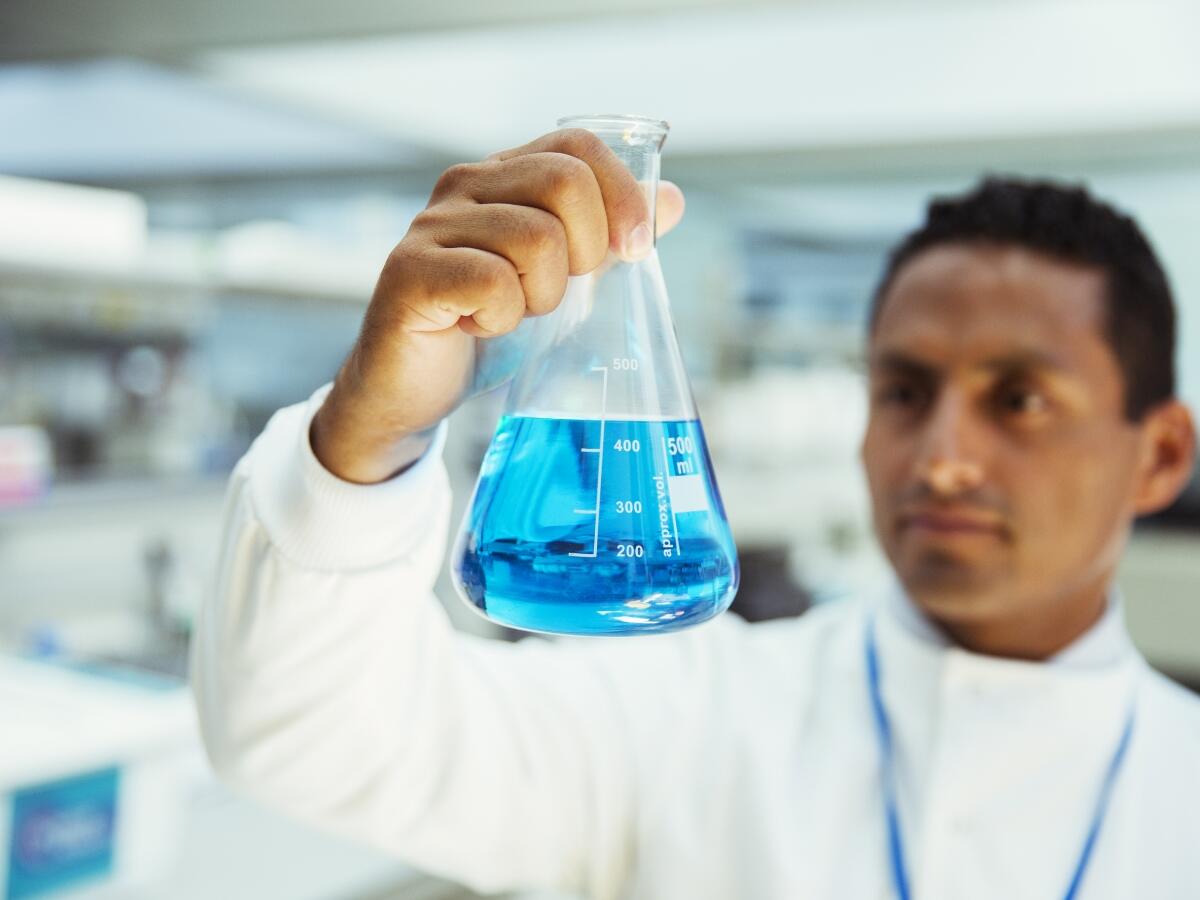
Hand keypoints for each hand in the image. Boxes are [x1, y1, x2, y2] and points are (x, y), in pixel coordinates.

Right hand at [311, 128, 685, 482]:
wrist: (413, 387)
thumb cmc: (486, 326)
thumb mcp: (563, 278)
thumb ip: (609, 237)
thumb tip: (670, 199)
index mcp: (504, 176)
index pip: (578, 147)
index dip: (621, 194)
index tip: (634, 249)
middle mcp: (465, 187)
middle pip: (565, 182)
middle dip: (587, 249)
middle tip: (561, 291)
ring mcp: (432, 226)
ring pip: (536, 239)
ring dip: (542, 295)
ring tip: (513, 311)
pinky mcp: (410, 272)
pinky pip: (492, 283)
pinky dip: (502, 318)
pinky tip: (479, 326)